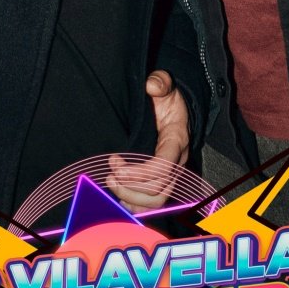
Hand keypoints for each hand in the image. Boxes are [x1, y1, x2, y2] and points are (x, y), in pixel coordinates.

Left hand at [107, 72, 190, 210]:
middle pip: (158, 190)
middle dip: (129, 185)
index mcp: (177, 140)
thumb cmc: (169, 99)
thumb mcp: (166, 85)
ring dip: (130, 197)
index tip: (115, 161)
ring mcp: (172, 174)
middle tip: (109, 172)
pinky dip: (134, 205)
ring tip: (110, 182)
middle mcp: (178, 162)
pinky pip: (152, 204)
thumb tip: (152, 85)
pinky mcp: (164, 181)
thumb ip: (160, 82)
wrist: (178, 109)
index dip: (137, 171)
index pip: (163, 167)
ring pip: (156, 201)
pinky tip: (117, 195)